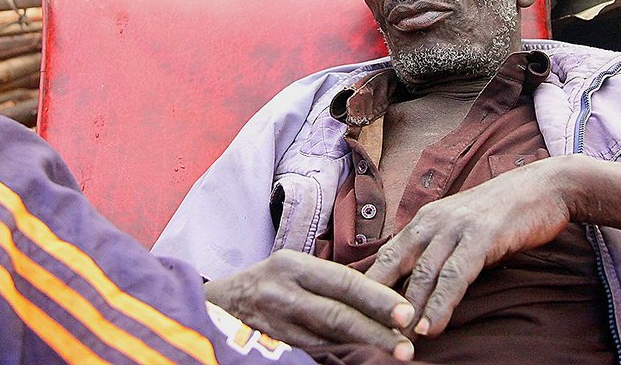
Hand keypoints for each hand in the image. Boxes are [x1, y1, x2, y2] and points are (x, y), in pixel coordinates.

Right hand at [204, 249, 415, 359]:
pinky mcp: (268, 348)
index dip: (377, 298)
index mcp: (292, 265)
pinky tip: (357, 362)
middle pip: (337, 315)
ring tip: (392, 355)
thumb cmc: (264, 285)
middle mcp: (281, 293)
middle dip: (375, 331)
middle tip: (407, 345)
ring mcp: (272, 325)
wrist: (213, 306)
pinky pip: (309, 355)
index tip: (405, 313)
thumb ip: (326, 281)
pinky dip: (335, 360)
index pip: (343, 282)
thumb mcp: (290, 269)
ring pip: (325, 341)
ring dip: (361, 350)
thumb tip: (382, 296)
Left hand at [364, 158, 572, 337]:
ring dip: (407, 311)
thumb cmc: (501, 215)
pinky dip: (440, 303)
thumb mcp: (460, 230)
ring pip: (422, 274)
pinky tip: (430, 326)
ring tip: (395, 341)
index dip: (368, 289)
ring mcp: (455, 227)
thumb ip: (437, 253)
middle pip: (394, 267)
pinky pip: (455, 275)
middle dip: (378, 303)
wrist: (543, 187)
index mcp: (423, 221)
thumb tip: (415, 290)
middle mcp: (432, 221)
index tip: (354, 317)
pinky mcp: (481, 236)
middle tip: (366, 335)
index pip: (386, 258)